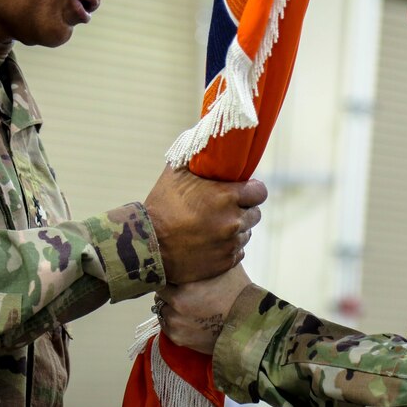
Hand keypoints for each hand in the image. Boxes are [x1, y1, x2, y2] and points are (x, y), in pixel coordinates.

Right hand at [144, 166, 266, 283]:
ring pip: (246, 233)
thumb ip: (196, 157)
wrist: (147, 246)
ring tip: (214, 226)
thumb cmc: (161, 206)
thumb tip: (208, 143)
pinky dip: (228, 247)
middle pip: (255, 213)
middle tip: (225, 209)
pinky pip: (237, 252)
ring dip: (235, 229)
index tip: (243, 191)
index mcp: (226, 197)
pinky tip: (210, 242)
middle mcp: (233, 221)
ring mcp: (230, 244)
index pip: (260, 192)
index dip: (253, 190)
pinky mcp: (225, 262)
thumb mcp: (175, 174)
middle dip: (243, 209)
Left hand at [157, 265, 251, 354]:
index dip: (172, 273)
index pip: (164, 274)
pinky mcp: (178, 338)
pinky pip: (166, 325)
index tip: (179, 274)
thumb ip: (209, 257)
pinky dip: (173, 321)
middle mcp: (177, 303)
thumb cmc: (239, 295)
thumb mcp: (227, 267)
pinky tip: (188, 318)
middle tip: (183, 291)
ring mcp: (175, 322)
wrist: (248, 327)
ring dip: (169, 306)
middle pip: (160, 292)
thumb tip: (203, 243)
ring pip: (162, 309)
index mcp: (186, 284)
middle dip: (170, 290)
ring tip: (186, 306)